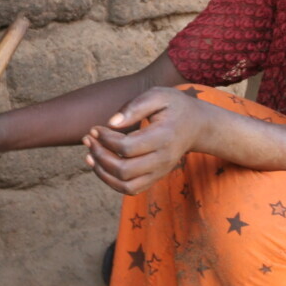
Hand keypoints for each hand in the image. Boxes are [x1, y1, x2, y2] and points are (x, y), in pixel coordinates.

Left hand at [82, 87, 210, 194]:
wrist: (197, 126)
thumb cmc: (174, 107)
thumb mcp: (158, 95)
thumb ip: (135, 106)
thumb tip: (111, 123)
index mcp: (163, 137)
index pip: (127, 147)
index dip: (105, 140)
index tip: (95, 128)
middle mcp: (163, 160)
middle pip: (124, 170)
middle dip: (100, 155)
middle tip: (89, 139)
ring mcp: (159, 172)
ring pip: (125, 185)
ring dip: (102, 173)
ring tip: (90, 154)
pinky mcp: (155, 178)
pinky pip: (130, 190)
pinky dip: (111, 181)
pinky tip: (100, 165)